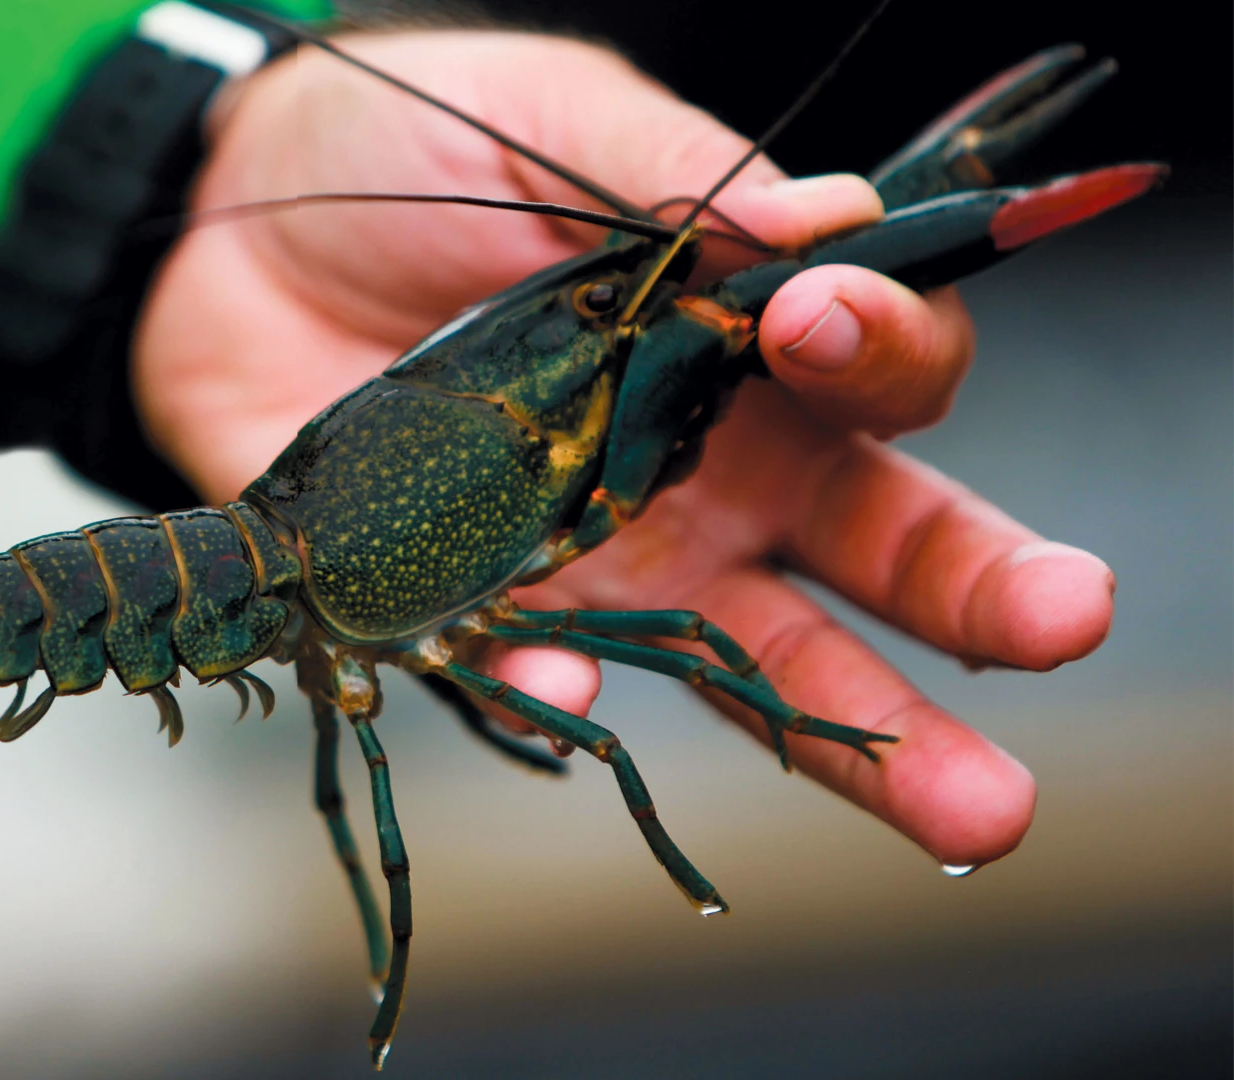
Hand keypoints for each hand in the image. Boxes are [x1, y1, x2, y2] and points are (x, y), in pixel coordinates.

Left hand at [135, 31, 1112, 868]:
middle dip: (973, 592)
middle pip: (868, 545)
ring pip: (755, 661)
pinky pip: (543, 673)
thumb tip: (834, 216)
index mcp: (738, 342)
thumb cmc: (409, 153)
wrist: (223, 226)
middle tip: (1058, 624)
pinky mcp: (479, 602)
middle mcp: (700, 466)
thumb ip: (680, 175)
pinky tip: (570, 694)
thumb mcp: (550, 125)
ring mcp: (598, 552)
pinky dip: (559, 692)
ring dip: (857, 737)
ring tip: (965, 810)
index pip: (872, 374)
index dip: (883, 351)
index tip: (825, 323)